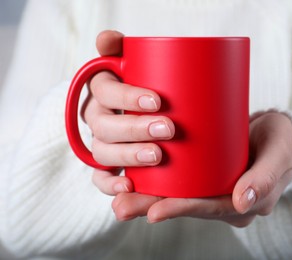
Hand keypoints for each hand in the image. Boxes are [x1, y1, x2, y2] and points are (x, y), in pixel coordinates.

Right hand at [82, 30, 174, 194]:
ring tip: (156, 156)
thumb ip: (123, 48)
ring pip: (102, 152)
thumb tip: (106, 38)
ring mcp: (101, 143)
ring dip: (127, 156)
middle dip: (134, 128)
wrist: (159, 113)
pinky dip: (110, 185)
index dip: (126, 96)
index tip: (157, 101)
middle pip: (104, 125)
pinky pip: (99, 179)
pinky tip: (128, 187)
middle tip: (167, 129)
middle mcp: (98, 116)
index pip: (105, 90)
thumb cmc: (152, 86)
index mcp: (104, 89)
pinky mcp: (106, 167)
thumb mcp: (141, 65)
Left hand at [87, 31, 291, 226]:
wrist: (276, 133)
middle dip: (153, 207)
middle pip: (186, 205)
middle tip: (121, 208)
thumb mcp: (279, 156)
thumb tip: (242, 203)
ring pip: (177, 194)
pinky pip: (178, 181)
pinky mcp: (203, 174)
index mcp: (241, 205)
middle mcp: (222, 201)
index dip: (182, 209)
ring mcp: (211, 188)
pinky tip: (130, 176)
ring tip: (118, 197)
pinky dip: (155, 181)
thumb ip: (266, 177)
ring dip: (147, 197)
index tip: (155, 211)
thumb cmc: (280, 143)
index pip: (208, 209)